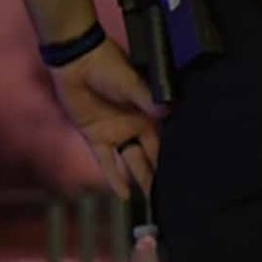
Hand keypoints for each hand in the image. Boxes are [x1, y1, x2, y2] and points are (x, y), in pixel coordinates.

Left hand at [48, 40, 163, 195]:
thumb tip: (168, 112)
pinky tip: (124, 196)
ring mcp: (116, 133)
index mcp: (148, 110)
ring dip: (141, 178)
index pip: (163, 138)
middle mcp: (135, 125)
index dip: (172, 154)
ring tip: (152, 200)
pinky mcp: (97, 138)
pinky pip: (108, 163)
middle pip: (150, 154)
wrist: (78, 62)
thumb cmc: (108, 65)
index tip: (184, 172)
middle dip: (159, 172)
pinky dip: (115, 178)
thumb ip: (147, 98)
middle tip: (170, 194)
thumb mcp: (130, 81)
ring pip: (132, 161)